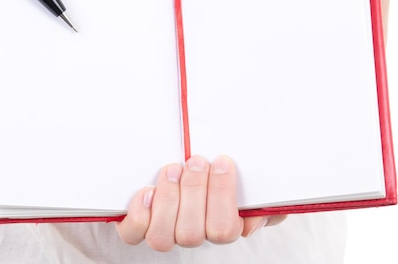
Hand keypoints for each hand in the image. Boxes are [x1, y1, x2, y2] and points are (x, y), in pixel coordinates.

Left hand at [115, 155, 285, 250]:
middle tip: (196, 161)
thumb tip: (253, 219)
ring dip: (168, 201)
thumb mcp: (251, 184)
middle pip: (193, 233)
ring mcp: (164, 231)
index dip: (222, 196)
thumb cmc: (218, 174)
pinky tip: (147, 190)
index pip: (225, 230)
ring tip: (173, 170)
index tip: (223, 162)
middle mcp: (192, 233)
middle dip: (195, 191)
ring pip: (163, 237)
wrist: (183, 165)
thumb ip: (263, 201)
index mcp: (221, 225)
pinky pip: (134, 234)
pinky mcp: (138, 226)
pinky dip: (139, 214)